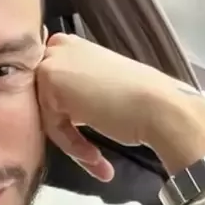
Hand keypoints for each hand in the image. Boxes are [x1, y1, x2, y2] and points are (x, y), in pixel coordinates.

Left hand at [35, 33, 204, 179]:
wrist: (160, 108)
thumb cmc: (139, 101)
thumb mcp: (98, 84)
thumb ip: (74, 88)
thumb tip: (55, 105)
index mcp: (70, 45)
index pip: (49, 89)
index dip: (65, 117)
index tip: (86, 135)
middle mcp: (58, 47)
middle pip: (44, 102)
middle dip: (66, 131)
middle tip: (92, 154)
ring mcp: (52, 61)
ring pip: (48, 116)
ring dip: (72, 143)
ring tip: (97, 159)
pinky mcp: (50, 81)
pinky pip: (51, 125)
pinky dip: (72, 145)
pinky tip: (96, 156)